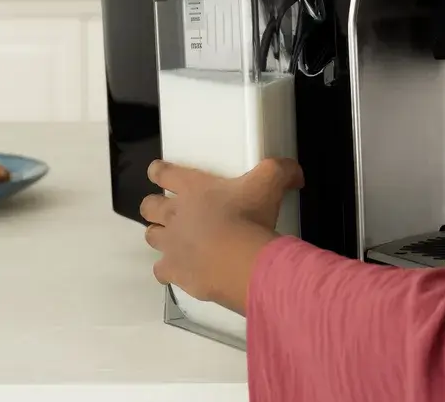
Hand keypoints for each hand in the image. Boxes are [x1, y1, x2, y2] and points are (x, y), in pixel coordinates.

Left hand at [140, 158, 303, 314]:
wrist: (243, 263)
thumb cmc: (251, 217)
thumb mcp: (271, 182)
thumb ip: (282, 170)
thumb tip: (296, 173)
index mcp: (192, 188)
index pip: (163, 173)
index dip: (159, 171)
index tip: (158, 172)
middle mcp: (175, 214)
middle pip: (148, 207)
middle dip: (154, 207)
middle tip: (168, 211)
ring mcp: (171, 245)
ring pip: (151, 237)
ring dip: (159, 236)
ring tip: (174, 240)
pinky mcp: (175, 272)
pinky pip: (161, 270)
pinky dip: (168, 269)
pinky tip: (181, 269)